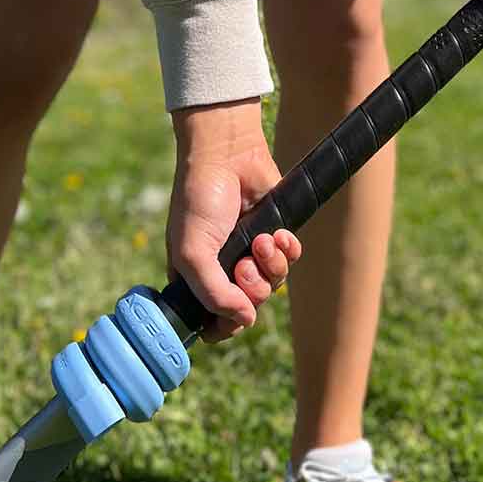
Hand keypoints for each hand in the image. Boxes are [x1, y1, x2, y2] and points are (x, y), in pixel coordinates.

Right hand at [167, 99, 302, 343]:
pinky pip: (290, 259)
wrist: (228, 156)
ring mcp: (250, 252)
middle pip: (248, 306)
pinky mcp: (274, 235)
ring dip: (270, 265)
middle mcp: (224, 269)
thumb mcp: (192, 252)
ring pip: (273, 284)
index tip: (232, 315)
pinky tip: (278, 233)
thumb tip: (246, 321)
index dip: (225, 325)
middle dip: (251, 288)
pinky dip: (287, 249)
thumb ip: (213, 293)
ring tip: (262, 239)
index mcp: (196, 277)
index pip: (213, 322)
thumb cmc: (200, 201)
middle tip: (244, 264)